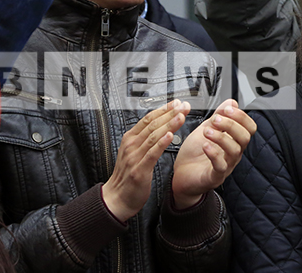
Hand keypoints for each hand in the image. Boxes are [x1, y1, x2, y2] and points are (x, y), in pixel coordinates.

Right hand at [101, 100, 189, 221]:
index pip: (148, 118)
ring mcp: (134, 157)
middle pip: (153, 124)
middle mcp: (131, 145)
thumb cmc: (128, 176)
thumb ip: (144, 139)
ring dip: (169, 124)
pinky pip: (152, 153)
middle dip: (170, 113)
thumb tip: (159, 126)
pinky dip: (161, 143)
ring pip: (154, 136)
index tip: (177, 103)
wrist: (117, 198)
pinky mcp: (139, 170)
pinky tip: (170, 135)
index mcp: (130, 139)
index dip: (163, 109)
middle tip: (184, 105)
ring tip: (181, 116)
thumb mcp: (133, 152)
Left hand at [171, 100, 256, 208]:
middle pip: (245, 137)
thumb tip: (232, 102)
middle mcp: (232, 153)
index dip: (241, 116)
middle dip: (231, 124)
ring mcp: (226, 165)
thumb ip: (219, 116)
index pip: (249, 128)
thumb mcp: (206, 128)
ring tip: (207, 131)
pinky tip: (205, 145)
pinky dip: (214, 154)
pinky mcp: (215, 176)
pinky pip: (221, 166)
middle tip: (215, 119)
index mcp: (233, 141)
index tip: (227, 108)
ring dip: (221, 137)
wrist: (180, 174)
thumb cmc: (194, 154)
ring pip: (235, 151)